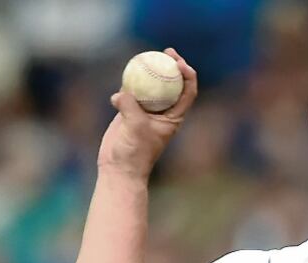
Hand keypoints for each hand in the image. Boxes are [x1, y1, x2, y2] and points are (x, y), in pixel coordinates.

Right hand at [97, 47, 198, 179]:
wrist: (119, 167)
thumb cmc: (135, 152)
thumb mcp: (136, 128)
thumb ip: (131, 107)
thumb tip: (122, 93)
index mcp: (174, 117)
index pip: (187, 92)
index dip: (188, 75)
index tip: (180, 63)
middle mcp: (163, 112)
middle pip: (172, 84)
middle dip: (172, 65)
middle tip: (166, 51)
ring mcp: (146, 111)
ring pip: (151, 85)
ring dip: (149, 70)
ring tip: (144, 56)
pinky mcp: (129, 111)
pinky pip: (130, 92)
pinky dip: (127, 84)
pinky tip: (122, 82)